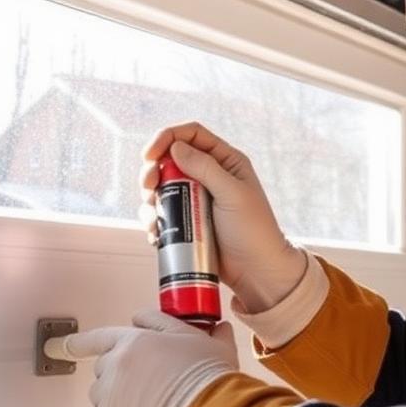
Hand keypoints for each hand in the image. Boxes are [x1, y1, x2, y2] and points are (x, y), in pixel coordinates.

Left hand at [63, 310, 239, 406]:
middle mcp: (116, 363)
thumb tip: (213, 326)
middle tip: (150, 385)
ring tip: (150, 405)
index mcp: (135, 340)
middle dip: (123, 373)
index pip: (99, 336)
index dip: (81, 342)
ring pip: (103, 393)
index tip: (66, 344)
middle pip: (105, 366)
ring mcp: (109, 392)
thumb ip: (200, 330)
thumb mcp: (207, 343)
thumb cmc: (207, 382)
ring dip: (119, 397)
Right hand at [139, 123, 306, 312]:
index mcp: (225, 161)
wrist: (257, 271)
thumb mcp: (232, 194)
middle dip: (152, 171)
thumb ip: (205, 168)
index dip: (166, 138)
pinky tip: (156, 234)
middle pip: (169, 160)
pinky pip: (162, 214)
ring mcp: (195, 199)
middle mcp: (208, 176)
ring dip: (150, 200)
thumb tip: (175, 147)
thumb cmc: (254, 231)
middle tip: (148, 188)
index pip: (191, 135)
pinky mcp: (187, 221)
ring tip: (155, 219)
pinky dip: (153, 221)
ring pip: (161, 188)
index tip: (149, 155)